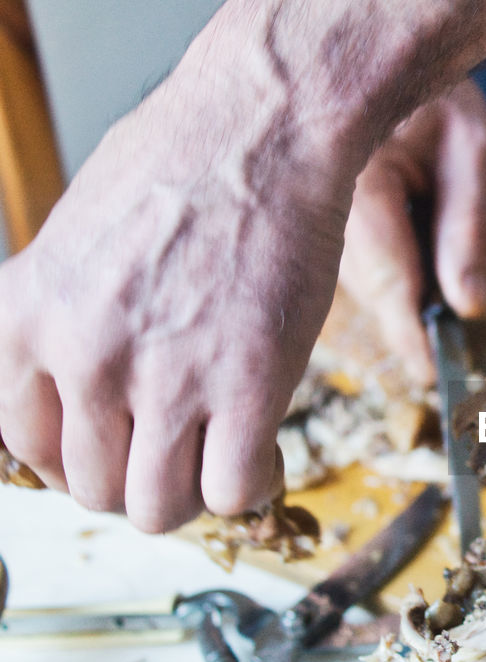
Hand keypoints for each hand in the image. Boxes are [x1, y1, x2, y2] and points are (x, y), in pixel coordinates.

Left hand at [0, 0, 485, 533]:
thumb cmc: (183, 165)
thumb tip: (87, 384)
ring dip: (192, 495)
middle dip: (140, 482)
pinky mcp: (248, 388)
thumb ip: (67, 317)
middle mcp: (84, 358)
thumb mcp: (79, 239)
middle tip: (178, 455)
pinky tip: (261, 451)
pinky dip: (249, 485)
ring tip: (220, 458)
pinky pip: (234, 491)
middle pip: (95, 490)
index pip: (25, 446)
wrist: (263, 131)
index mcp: (29, 318)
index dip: (77, 462)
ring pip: (159, 508)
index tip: (115, 453)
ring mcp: (166, 379)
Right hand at [338, 79, 485, 385]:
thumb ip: (471, 228)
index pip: (388, 279)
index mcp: (357, 179)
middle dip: (407, 314)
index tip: (431, 374)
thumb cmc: (437, 98)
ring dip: (397, 291)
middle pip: (369, 289)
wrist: (381, 58)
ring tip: (428, 248)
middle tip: (443, 340)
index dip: (410, 335)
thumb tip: (469, 307)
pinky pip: (348, 267)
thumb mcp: (473, 149)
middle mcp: (318, 202)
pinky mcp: (310, 225)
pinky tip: (405, 245)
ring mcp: (307, 216)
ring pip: (357, 283)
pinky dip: (383, 274)